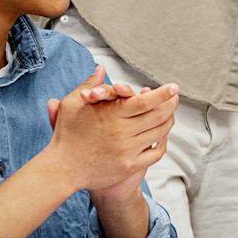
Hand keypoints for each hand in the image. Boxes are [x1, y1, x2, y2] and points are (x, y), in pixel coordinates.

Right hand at [47, 74, 178, 194]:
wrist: (62, 169)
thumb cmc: (66, 135)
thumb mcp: (72, 104)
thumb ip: (91, 84)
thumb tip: (102, 68)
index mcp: (111, 114)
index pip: (146, 101)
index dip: (163, 93)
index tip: (173, 88)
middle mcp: (122, 132)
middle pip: (158, 115)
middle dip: (171, 104)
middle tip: (175, 98)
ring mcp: (127, 151)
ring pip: (159, 133)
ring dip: (168, 121)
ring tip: (170, 114)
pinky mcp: (129, 166)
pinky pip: (155, 153)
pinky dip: (162, 143)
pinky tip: (161, 136)